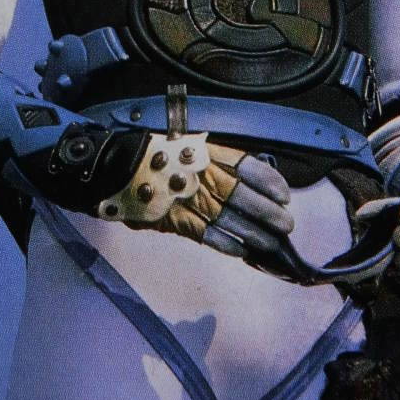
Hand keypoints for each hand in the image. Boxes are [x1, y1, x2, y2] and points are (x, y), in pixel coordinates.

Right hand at [98, 135, 293, 259]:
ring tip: (270, 242)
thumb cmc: (153, 156)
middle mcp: (196, 173)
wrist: (113, 166)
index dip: (265, 180)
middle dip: (265, 211)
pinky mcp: (171, 219)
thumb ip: (211, 162)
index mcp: (201, 152)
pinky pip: (202, 233)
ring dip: (250, 231)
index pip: (242, 163)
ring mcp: (183, 197)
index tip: (283, 193)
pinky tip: (240, 251)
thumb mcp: (185, 149)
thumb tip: (243, 179)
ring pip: (225, 216)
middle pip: (238, 193)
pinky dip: (222, 242)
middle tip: (286, 223)